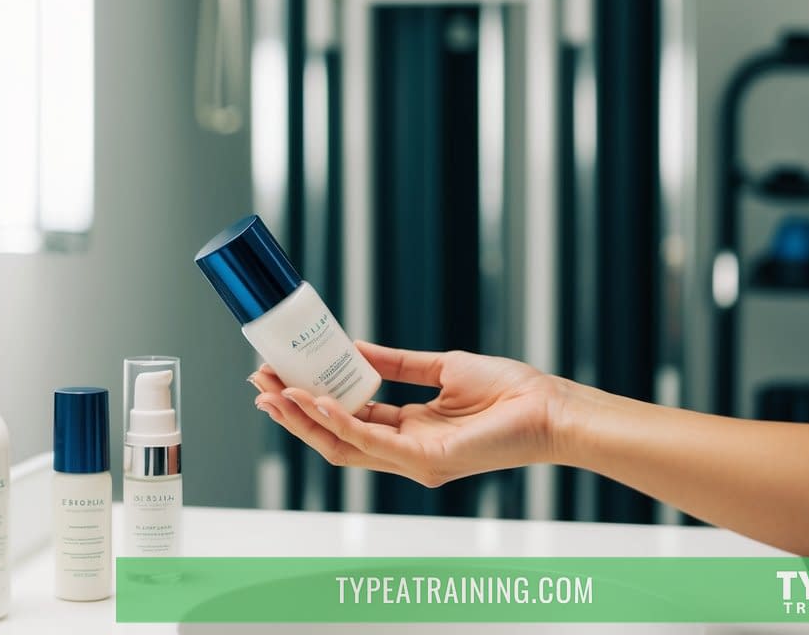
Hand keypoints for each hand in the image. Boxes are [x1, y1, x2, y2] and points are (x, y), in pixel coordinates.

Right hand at [250, 342, 570, 487]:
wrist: (548, 407)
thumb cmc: (507, 390)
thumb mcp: (440, 368)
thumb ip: (396, 364)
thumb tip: (353, 347)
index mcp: (407, 430)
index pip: (346, 419)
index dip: (309, 399)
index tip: (279, 375)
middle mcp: (403, 451)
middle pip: (333, 436)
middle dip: (293, 412)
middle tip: (260, 384)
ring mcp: (411, 461)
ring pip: (341, 445)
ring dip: (304, 418)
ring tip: (274, 392)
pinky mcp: (424, 461)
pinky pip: (370, 442)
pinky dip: (338, 420)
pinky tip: (316, 399)